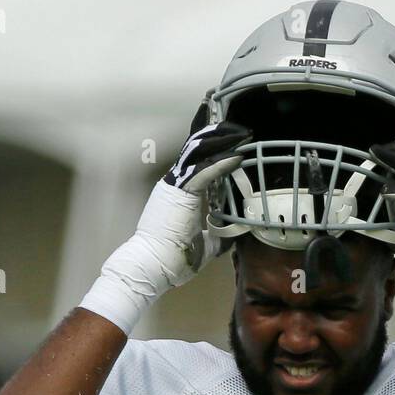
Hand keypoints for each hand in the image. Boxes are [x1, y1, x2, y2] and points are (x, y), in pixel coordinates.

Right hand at [79, 103, 249, 335]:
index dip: (212, 145)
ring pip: (199, 152)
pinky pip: (203, 171)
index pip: (197, 160)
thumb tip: (234, 235)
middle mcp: (175, 183)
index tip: (231, 135)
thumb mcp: (204, 245)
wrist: (151, 266)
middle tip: (242, 127)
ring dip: (222, 141)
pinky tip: (238, 156)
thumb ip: (218, 236)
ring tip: (243, 133)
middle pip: (198, 148)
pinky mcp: (179, 192)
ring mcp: (174, 185)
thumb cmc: (172, 260)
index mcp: (179, 192)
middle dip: (220, 134)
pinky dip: (222, 162)